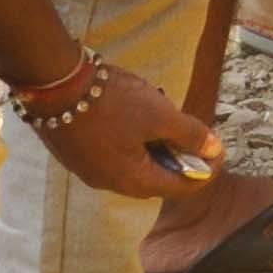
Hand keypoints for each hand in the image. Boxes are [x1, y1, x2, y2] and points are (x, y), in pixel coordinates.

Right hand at [26, 62, 223, 202]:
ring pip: (133, 165)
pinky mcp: (76, 154)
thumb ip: (189, 134)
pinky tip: (133, 115)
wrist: (53, 83)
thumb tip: (213, 150)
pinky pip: (113, 154)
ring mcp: (88, 170)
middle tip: (191, 131)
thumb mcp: (159, 114)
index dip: (205, 171)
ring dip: (154, 147)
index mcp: (133, 180)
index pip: (181, 188)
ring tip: (162, 117)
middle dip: (179, 157)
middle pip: (157, 178)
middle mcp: (109, 183)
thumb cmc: (110, 101)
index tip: (218, 151)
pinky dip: (131, 141)